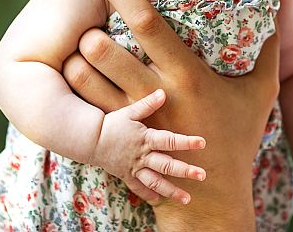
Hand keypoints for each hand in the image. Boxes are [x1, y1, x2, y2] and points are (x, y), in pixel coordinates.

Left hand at [62, 0, 279, 230]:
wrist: (211, 198)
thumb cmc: (237, 137)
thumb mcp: (262, 91)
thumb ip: (268, 46)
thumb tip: (274, 4)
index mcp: (188, 76)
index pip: (148, 24)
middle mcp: (155, 94)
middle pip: (105, 49)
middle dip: (88, 25)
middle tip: (84, 11)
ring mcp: (131, 117)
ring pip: (85, 75)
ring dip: (77, 54)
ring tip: (78, 41)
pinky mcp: (116, 136)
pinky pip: (82, 103)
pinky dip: (75, 81)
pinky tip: (78, 70)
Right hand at [89, 88, 205, 204]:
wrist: (90, 139)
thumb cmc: (112, 123)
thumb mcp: (129, 111)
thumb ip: (147, 104)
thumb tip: (163, 92)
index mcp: (145, 139)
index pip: (170, 140)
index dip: (186, 141)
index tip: (202, 143)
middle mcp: (142, 156)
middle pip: (166, 165)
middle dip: (185, 171)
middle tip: (202, 175)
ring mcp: (135, 168)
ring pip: (155, 182)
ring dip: (172, 191)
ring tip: (187, 199)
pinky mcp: (127, 175)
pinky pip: (139, 188)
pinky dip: (149, 195)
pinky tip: (160, 200)